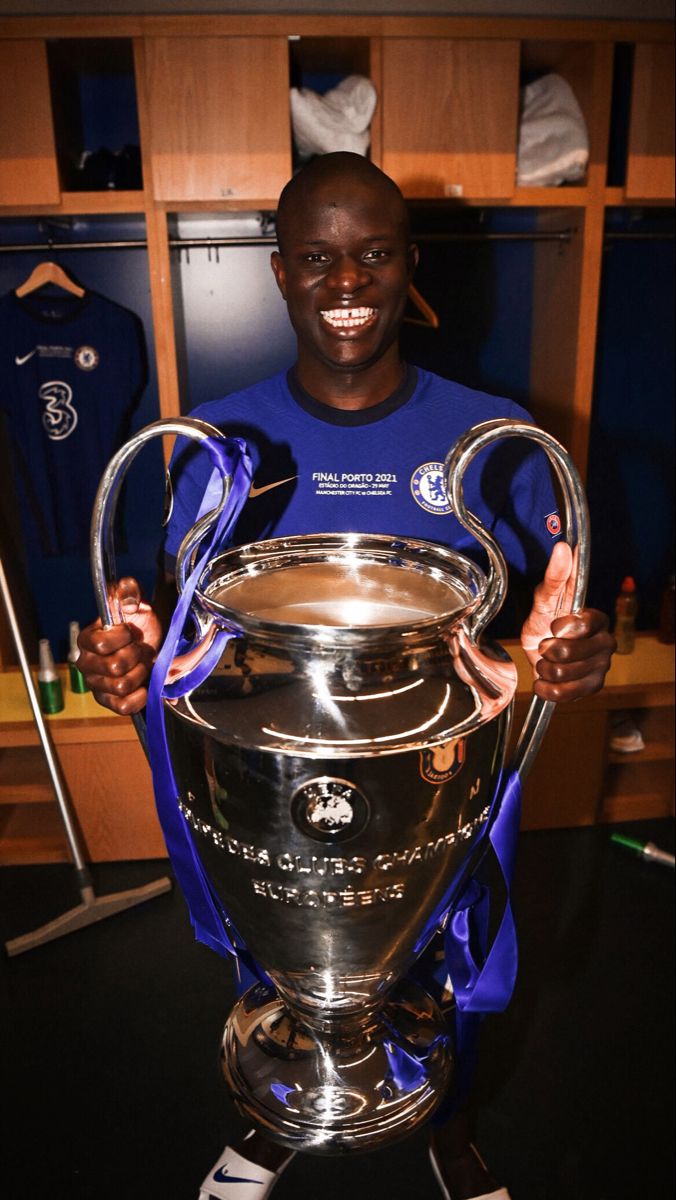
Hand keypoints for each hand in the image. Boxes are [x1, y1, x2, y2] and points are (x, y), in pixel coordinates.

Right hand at [77, 577, 162, 714]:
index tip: (131, 632)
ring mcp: (96, 685)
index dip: (123, 638)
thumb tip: (126, 587)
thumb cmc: (138, 625)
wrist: (150, 646)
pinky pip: (123, 706)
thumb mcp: (137, 604)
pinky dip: (139, 696)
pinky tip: (143, 685)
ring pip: (122, 686)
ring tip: (141, 664)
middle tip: (139, 650)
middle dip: (135, 656)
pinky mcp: (109, 702)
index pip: (101, 644)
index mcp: (87, 639)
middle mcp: (86, 664)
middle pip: (114, 667)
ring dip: (139, 674)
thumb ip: (129, 592)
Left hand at [520, 542, 615, 702]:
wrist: (538, 650)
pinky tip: (544, 680)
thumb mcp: (545, 598)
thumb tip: (563, 548)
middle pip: (572, 653)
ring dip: (545, 668)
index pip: (586, 624)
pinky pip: (566, 694)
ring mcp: (601, 667)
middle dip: (548, 650)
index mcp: (598, 619)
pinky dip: (547, 688)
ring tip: (545, 661)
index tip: (553, 626)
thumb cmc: (546, 620)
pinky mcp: (592, 687)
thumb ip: (554, 576)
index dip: (564, 627)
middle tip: (544, 645)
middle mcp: (606, 643)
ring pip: (565, 674)